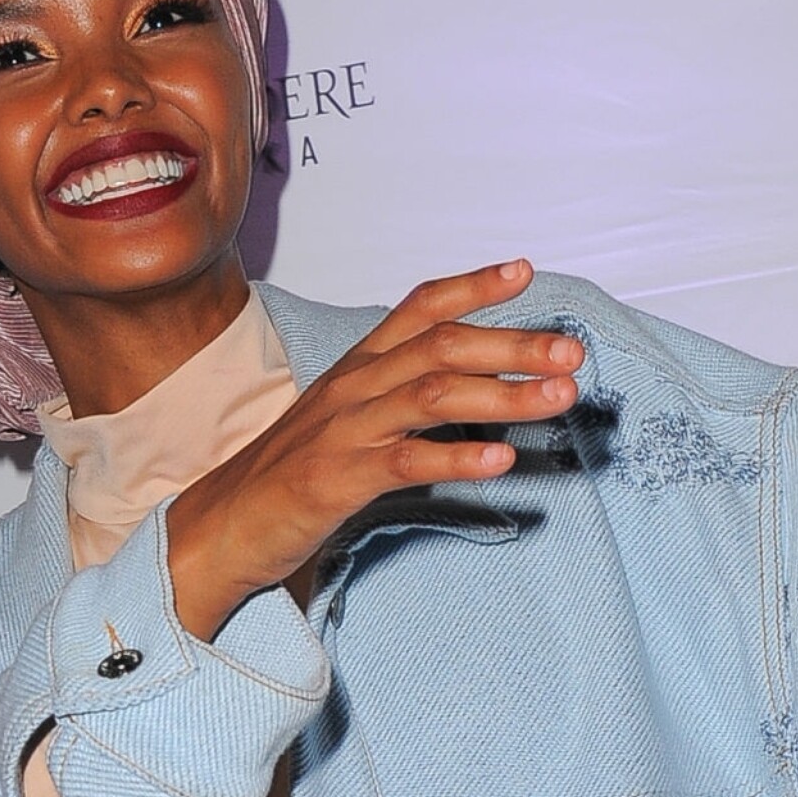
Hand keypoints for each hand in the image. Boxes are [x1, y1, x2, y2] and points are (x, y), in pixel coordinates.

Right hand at [165, 259, 580, 640]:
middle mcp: (355, 386)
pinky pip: (408, 461)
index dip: (473, 286)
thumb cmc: (292, 474)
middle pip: (443, 346)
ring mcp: (347, 430)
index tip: (525, 273)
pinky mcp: (340, 478)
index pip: (420, 308)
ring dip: (505, 393)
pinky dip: (459, 457)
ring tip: (559, 397)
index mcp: (358, 366)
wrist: (224, 523)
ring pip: (435, 395)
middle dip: (514, 344)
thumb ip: (399, 397)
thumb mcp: (348, 418)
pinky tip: (502, 461)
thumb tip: (470, 389)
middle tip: (573, 351)